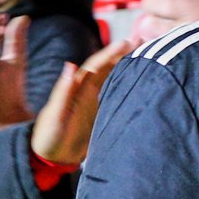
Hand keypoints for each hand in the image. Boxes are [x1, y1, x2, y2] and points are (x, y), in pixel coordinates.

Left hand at [28, 34, 139, 164]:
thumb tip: (70, 64)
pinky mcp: (103, 115)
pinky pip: (119, 97)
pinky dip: (130, 87)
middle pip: (110, 67)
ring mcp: (97, 102)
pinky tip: (146, 83)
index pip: (97, 64)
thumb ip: (62, 91)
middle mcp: (89, 91)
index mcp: (77, 87)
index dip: (111, 52)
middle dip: (126, 53)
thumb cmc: (48, 135)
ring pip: (116, 79)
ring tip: (150, 55)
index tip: (128, 41)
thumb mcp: (54, 114)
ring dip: (130, 67)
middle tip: (145, 41)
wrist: (51, 157)